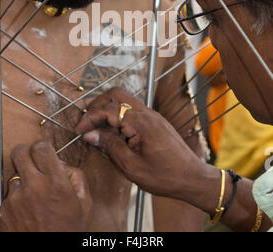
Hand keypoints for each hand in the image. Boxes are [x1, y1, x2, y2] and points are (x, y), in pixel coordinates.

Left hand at [0, 141, 91, 231]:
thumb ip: (76, 176)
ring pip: (14, 175)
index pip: (42, 147)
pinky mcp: (4, 211)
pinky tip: (27, 211)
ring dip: (23, 181)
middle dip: (26, 154)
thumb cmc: (69, 230)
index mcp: (56, 182)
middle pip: (20, 152)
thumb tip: (61, 163)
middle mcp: (34, 187)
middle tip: (32, 162)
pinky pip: (8, 196)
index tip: (44, 152)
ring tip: (33, 197)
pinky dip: (16, 199)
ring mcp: (16, 199)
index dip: (43, 147)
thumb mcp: (85, 202)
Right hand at [76, 88, 207, 200]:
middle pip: (116, 94)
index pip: (108, 110)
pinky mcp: (155, 121)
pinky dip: (119, 115)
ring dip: (108, 109)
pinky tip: (115, 133)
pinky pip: (132, 109)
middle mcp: (146, 113)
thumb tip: (91, 135)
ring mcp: (152, 115)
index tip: (79, 130)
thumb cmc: (164, 176)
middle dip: (97, 104)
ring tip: (99, 129)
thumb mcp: (132, 167)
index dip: (89, 118)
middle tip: (87, 122)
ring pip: (124, 100)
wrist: (192, 177)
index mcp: (140, 122)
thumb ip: (110, 147)